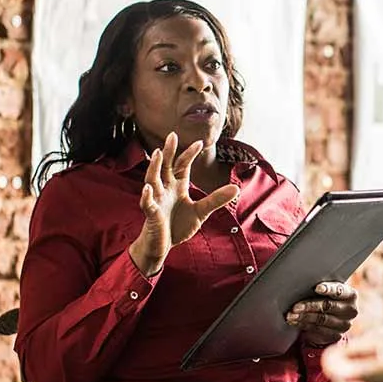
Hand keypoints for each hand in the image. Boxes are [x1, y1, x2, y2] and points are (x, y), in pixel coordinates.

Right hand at [129, 132, 239, 275]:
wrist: (162, 245)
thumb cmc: (178, 225)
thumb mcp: (201, 212)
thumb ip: (216, 199)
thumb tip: (236, 188)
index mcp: (176, 186)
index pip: (182, 166)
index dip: (188, 154)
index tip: (199, 142)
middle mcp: (164, 189)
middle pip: (165, 167)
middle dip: (168, 152)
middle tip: (172, 136)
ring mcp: (156, 200)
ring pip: (152, 180)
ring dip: (153, 167)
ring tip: (156, 154)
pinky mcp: (151, 215)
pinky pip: (147, 204)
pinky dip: (147, 196)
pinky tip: (147, 188)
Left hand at [287, 282, 357, 346]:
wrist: (333, 319)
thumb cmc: (327, 298)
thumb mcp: (328, 291)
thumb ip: (322, 288)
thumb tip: (302, 283)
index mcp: (350, 295)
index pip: (339, 291)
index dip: (328, 289)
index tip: (317, 288)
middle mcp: (350, 310)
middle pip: (328, 306)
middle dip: (310, 306)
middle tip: (295, 306)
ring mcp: (344, 324)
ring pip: (321, 319)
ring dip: (303, 317)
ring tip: (291, 315)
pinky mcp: (336, 335)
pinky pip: (317, 329)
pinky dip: (303, 324)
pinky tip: (294, 321)